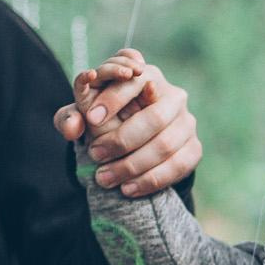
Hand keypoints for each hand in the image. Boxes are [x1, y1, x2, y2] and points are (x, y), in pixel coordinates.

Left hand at [53, 48, 202, 196]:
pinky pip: (178, 166)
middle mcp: (173, 95)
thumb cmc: (106, 121)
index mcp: (146, 75)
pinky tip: (128, 189)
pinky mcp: (194, 148)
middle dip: (122, 139)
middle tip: (95, 154)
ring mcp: (187, 122)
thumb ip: (70, 117)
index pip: (135, 81)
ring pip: (166, 145)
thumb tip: (71, 127)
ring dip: (133, 165)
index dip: (114, 98)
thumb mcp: (84, 116)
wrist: (135, 143)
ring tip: (105, 178)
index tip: (91, 118)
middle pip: (155, 117)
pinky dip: (151, 180)